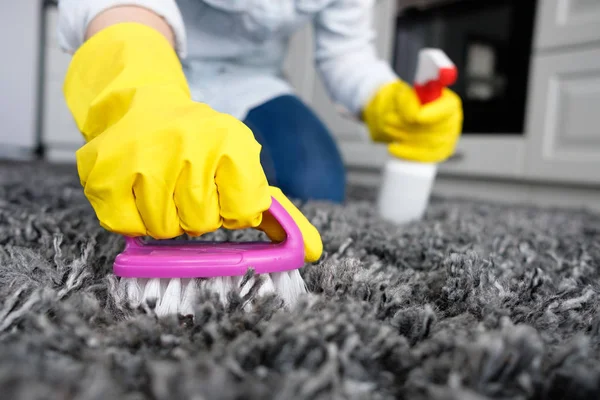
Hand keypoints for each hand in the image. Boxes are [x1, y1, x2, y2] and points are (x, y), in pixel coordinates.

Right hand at [63, 22, 321, 261]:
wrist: (140, 106)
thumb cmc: (199, 146)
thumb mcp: (243, 166)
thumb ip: (279, 213)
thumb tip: (311, 252)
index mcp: (232, 140)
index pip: (245, 210)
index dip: (233, 210)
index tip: (222, 192)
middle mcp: (190, 141)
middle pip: (203, 222)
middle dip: (197, 215)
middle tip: (187, 187)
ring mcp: (144, 155)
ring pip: (164, 228)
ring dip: (165, 219)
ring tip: (162, 186)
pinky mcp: (104, 172)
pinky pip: (127, 227)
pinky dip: (133, 220)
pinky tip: (137, 191)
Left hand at [362, 79, 462, 162]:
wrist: (399, 116)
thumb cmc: (403, 103)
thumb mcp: (402, 95)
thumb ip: (408, 100)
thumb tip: (414, 115)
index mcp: (447, 101)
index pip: (448, 108)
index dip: (434, 113)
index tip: (417, 117)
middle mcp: (452, 120)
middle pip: (437, 127)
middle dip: (410, 125)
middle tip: (388, 120)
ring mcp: (448, 138)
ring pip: (429, 142)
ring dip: (405, 136)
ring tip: (388, 128)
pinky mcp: (439, 153)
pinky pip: (426, 156)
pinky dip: (407, 152)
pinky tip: (392, 148)